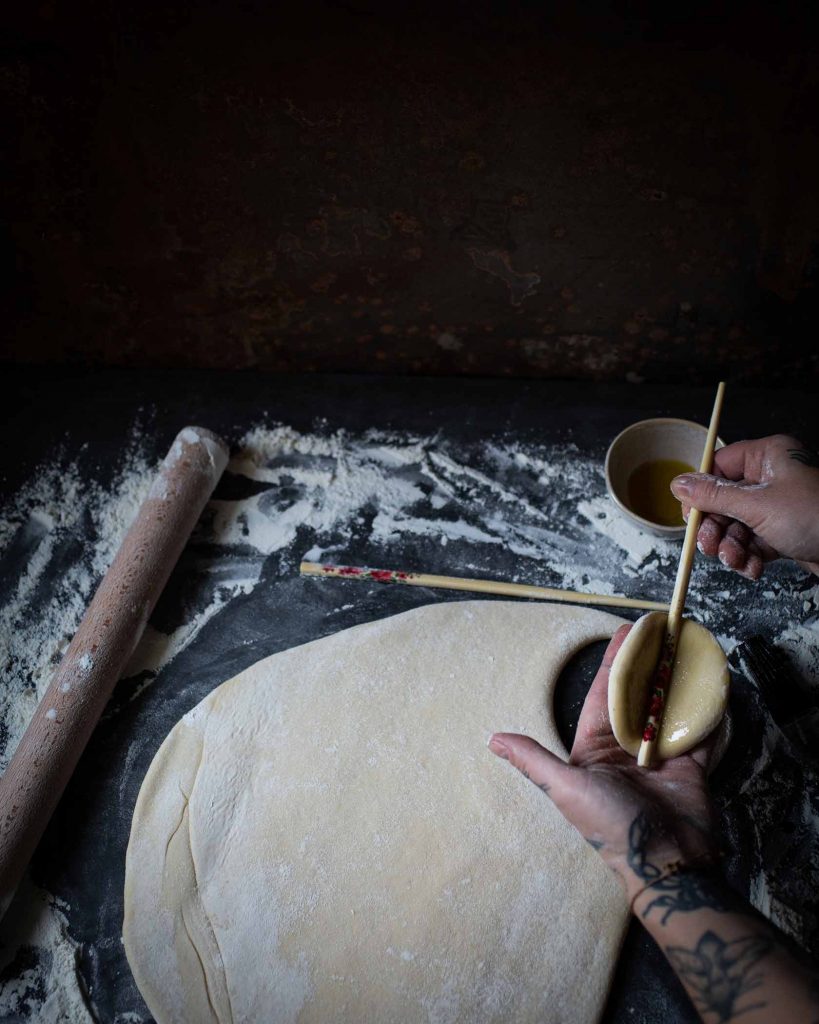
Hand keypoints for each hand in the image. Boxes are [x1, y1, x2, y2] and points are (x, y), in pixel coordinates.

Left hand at [488, 626, 719, 905]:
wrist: (667, 865)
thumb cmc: (610, 827)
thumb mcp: (567, 789)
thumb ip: (534, 760)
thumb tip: (492, 738)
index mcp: (595, 751)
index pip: (603, 696)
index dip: (614, 664)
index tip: (626, 634)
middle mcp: (626, 751)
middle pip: (637, 698)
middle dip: (647, 665)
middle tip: (660, 631)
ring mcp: (660, 758)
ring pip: (667, 710)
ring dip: (675, 682)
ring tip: (685, 647)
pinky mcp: (690, 768)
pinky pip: (697, 733)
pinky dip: (704, 712)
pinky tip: (710, 685)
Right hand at [669, 434, 818, 579]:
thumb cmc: (817, 517)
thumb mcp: (757, 506)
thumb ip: (714, 496)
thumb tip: (678, 484)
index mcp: (767, 457)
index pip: (718, 467)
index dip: (701, 492)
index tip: (690, 516)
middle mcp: (771, 478)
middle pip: (724, 501)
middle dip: (716, 529)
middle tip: (709, 547)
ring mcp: (778, 506)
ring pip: (736, 525)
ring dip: (731, 547)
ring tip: (736, 561)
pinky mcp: (784, 531)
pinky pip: (753, 541)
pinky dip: (748, 556)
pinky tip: (753, 567)